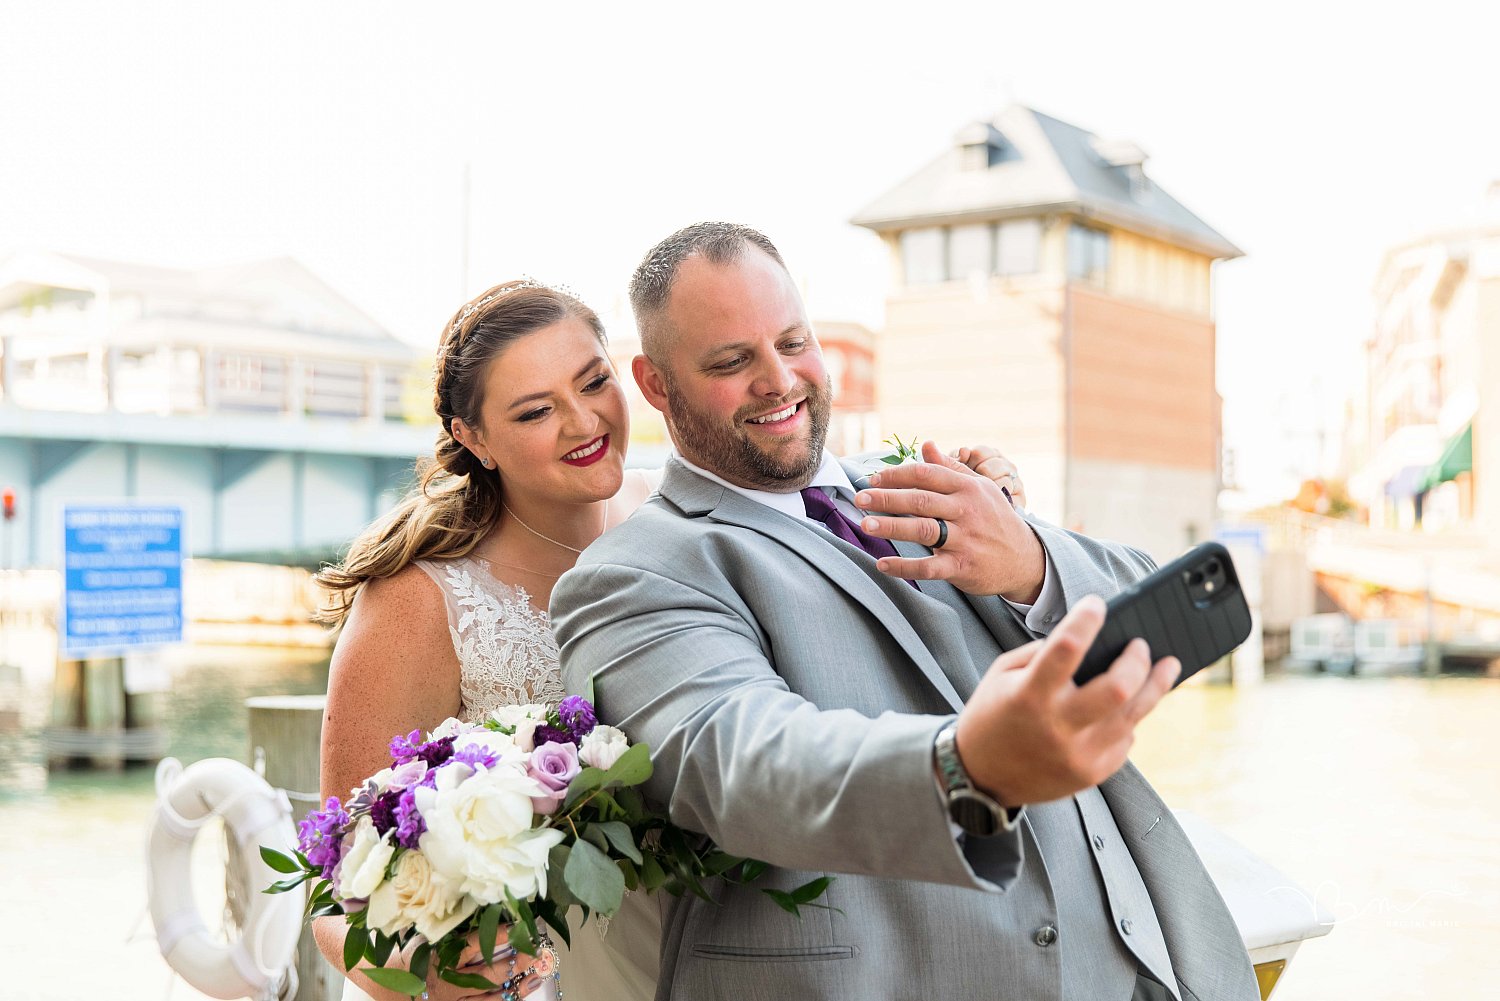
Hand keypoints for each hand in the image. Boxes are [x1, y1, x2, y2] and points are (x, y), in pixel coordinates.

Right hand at [376, 928, 549, 1000]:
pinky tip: (517, 994)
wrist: (383, 982)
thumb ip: (451, 924)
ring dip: (516, 987)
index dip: (501, 935)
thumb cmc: (406, 953)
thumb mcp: (426, 934)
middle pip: (489, 975)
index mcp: (440, 958)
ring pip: (490, 998)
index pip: (476, 945)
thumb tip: (480, 902)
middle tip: (536, 951)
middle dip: (516, 964)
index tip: (521, 925)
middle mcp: (448, 983)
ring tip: (536, 976)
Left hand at [854, 440, 1045, 600]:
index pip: (926, 475)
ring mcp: (965, 540)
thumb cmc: (995, 518)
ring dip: (891, 527)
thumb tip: (927, 445)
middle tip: (859, 498)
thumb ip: (951, 468)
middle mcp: (966, 511)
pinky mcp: (962, 567)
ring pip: (922, 530)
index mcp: (967, 488)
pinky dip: (904, 567)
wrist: (1025, 558)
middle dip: (887, 498)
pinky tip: (882, 564)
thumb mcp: (979, 488)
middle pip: (920, 500)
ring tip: (865, 525)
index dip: (897, 475)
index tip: (873, 479)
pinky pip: (929, 567)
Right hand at [954, 595, 1180, 805]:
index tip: (1097, 604)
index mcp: (1029, 695)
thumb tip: (1088, 639)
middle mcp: (1057, 727)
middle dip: (1137, 660)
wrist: (981, 778)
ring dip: (1154, 687)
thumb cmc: (992, 717)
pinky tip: (1125, 708)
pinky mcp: (1092, 774)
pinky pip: (1125, 739)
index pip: (1066, 648)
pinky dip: (1126, 719)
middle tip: (1141, 645)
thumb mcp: (1002, 675)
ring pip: (1133, 715)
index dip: (1086, 620)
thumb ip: (1042, 654)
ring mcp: (1078, 754)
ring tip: (1166, 668)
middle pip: (1118, 689)